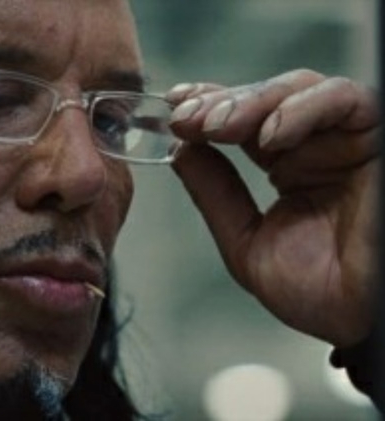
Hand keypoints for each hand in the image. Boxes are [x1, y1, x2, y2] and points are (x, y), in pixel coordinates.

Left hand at [167, 69, 379, 346]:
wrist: (365, 320)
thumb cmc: (321, 293)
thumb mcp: (247, 243)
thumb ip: (216, 196)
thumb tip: (179, 151)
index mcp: (287, 167)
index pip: (243, 121)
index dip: (208, 107)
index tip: (174, 110)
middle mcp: (315, 146)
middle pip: (265, 99)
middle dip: (219, 105)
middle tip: (185, 119)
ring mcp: (345, 139)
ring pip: (299, 89)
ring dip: (252, 102)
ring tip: (216, 126)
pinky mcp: (376, 137)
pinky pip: (346, 100)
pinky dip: (303, 109)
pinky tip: (269, 135)